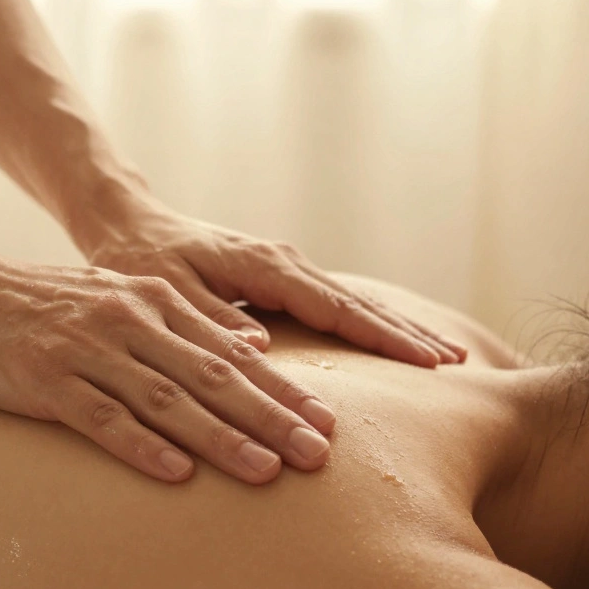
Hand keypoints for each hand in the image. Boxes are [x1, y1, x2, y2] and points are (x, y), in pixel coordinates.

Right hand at [0, 250, 336, 484]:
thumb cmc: (42, 306)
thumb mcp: (116, 304)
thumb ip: (175, 328)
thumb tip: (244, 353)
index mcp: (153, 302)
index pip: (232, 351)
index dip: (282, 389)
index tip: (327, 423)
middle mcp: (129, 321)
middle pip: (213, 377)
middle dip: (271, 417)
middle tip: (318, 455)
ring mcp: (86, 349)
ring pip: (166, 398)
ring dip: (220, 437)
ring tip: (266, 471)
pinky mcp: (45, 378)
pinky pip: (101, 417)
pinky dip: (141, 446)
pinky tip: (176, 475)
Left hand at [74, 192, 466, 365]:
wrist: (131, 224)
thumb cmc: (141, 260)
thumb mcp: (165, 292)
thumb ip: (209, 319)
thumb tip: (257, 350)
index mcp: (262, 265)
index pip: (335, 307)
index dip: (382, 337)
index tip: (426, 361)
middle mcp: (283, 263)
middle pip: (358, 303)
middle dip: (408, 334)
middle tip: (458, 364)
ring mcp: (285, 269)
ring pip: (353, 302)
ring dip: (397, 329)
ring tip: (445, 356)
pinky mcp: (279, 279)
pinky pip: (334, 304)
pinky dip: (368, 324)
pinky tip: (393, 343)